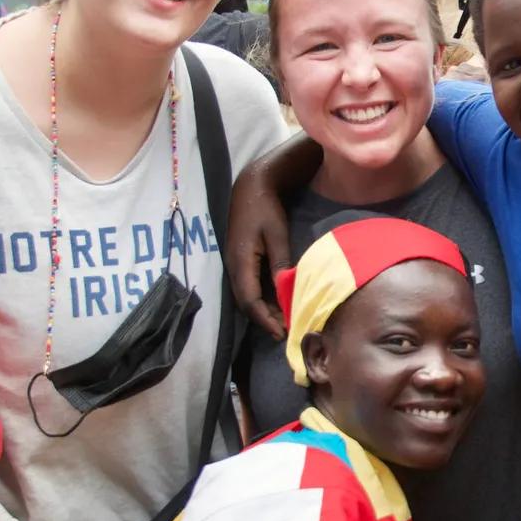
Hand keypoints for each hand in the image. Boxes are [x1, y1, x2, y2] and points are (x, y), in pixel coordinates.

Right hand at [227, 151, 295, 339]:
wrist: (251, 187)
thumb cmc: (265, 208)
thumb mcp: (276, 234)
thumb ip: (280, 262)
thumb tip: (285, 290)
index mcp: (240, 261)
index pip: (249, 300)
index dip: (264, 319)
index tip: (280, 333)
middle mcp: (234, 266)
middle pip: (246, 302)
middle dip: (264, 319)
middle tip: (286, 332)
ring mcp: (235, 264)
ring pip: (247, 296)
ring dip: (264, 310)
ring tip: (284, 321)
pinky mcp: (241, 260)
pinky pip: (249, 286)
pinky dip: (263, 298)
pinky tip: (278, 302)